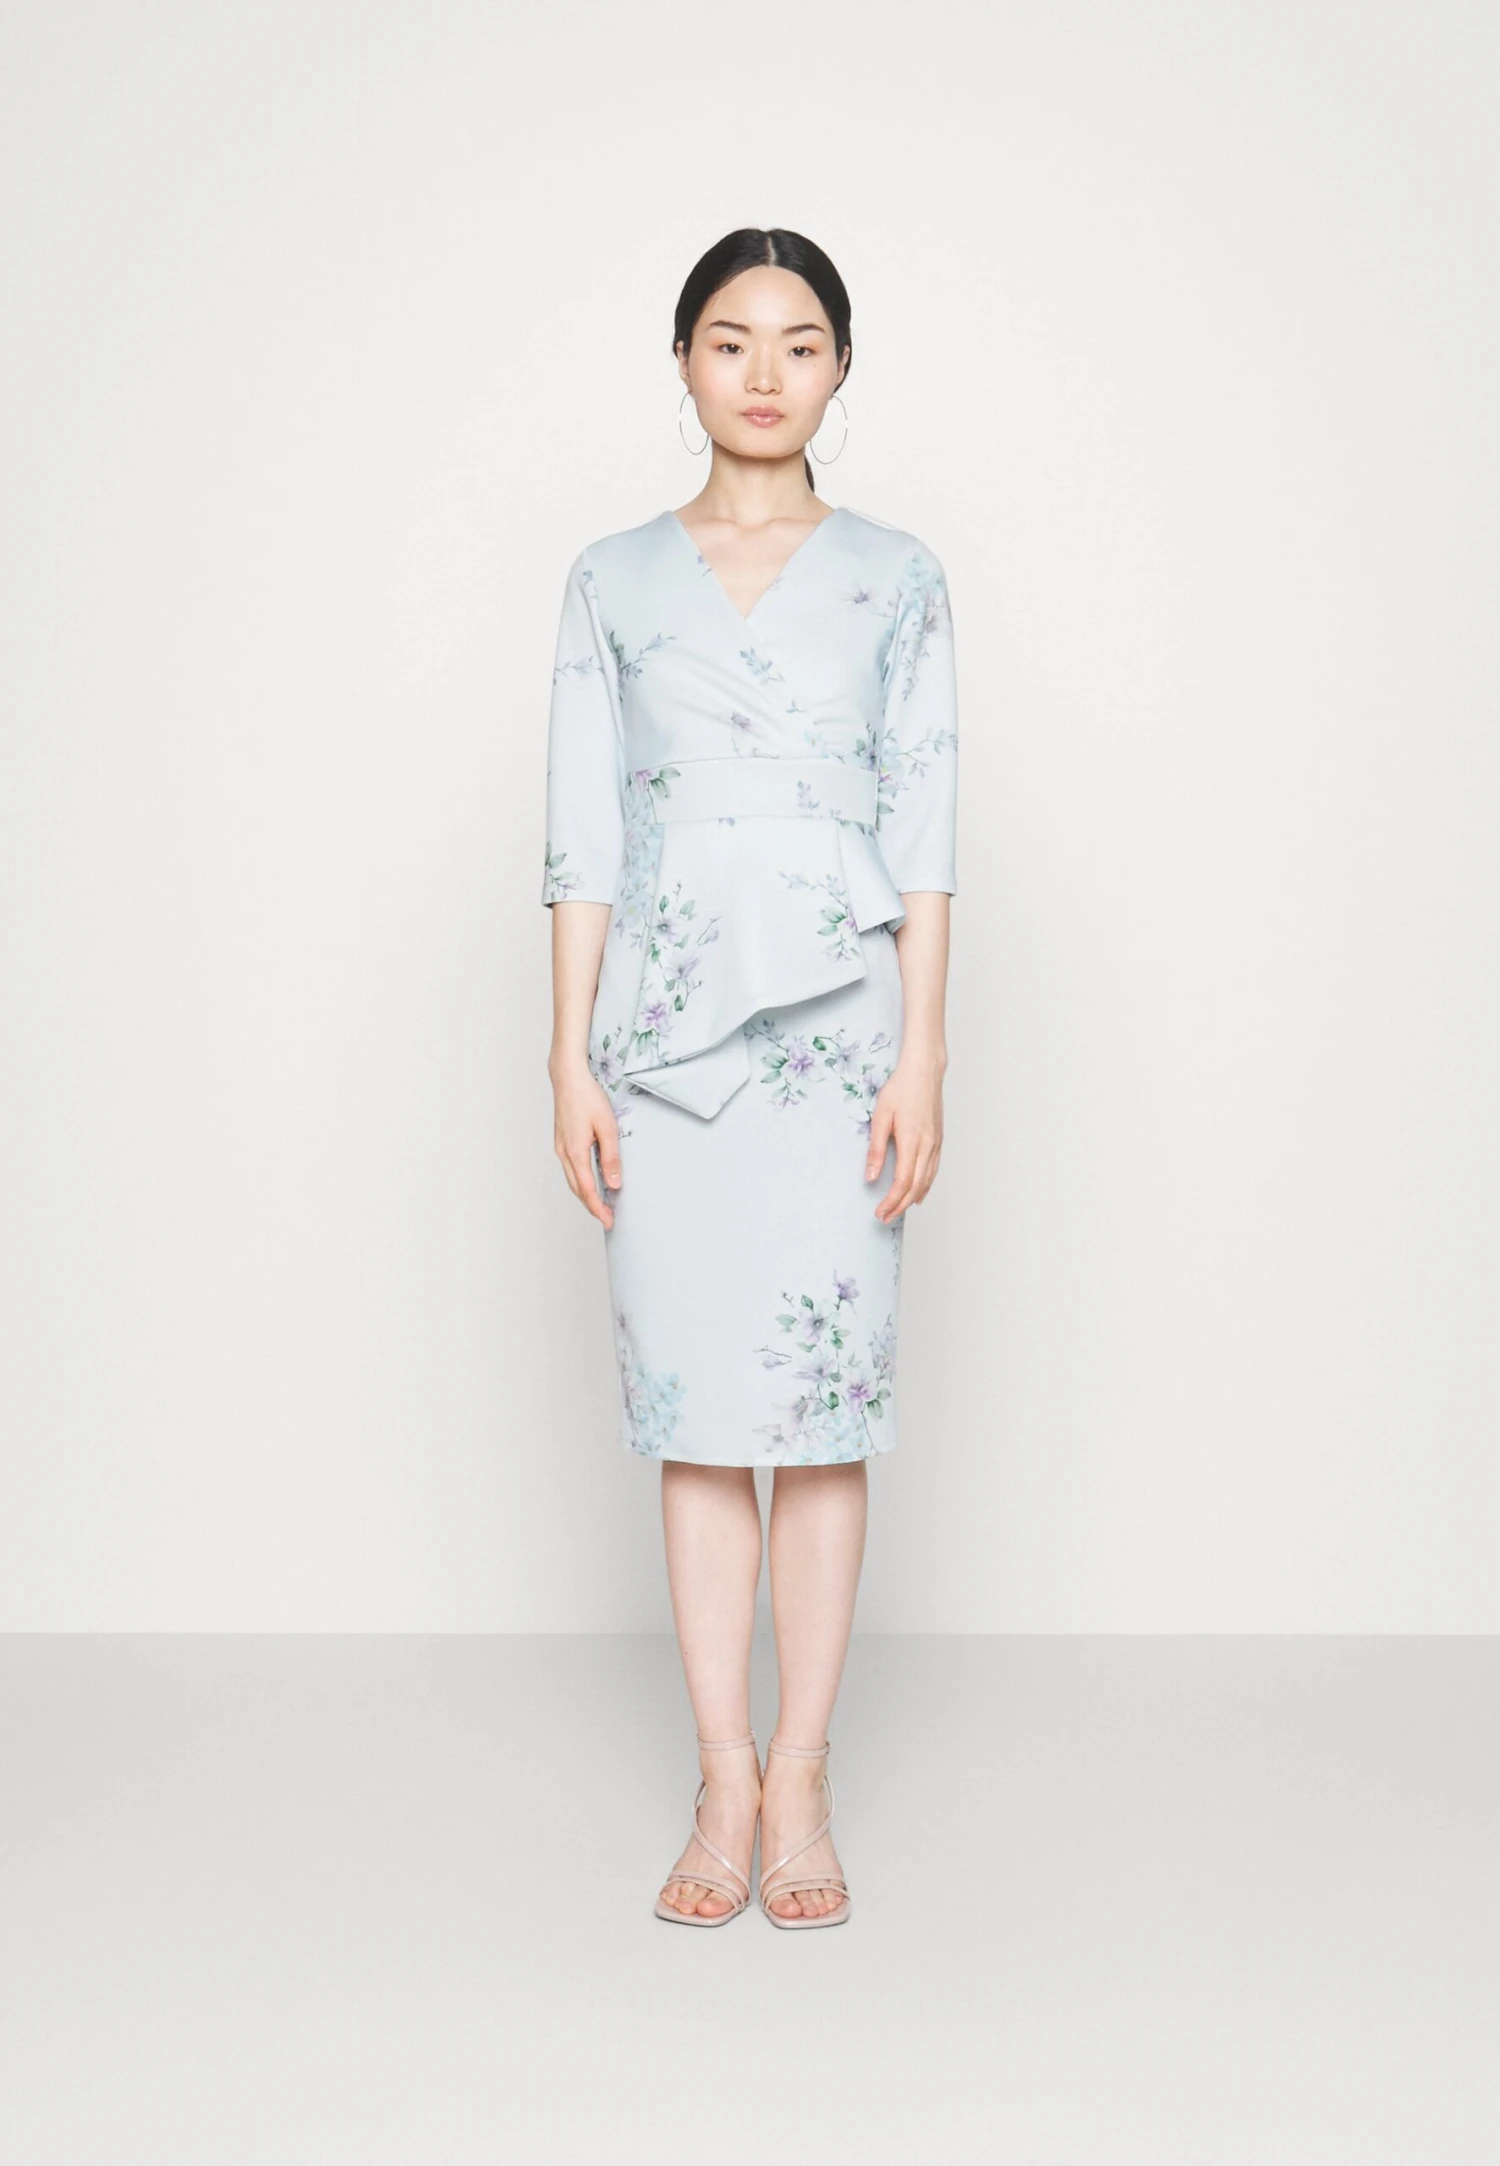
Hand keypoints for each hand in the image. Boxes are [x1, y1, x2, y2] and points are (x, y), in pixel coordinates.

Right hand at [551, 1059, 622, 1228]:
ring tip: (601, 1205)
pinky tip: (590, 1182)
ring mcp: (560, 1148)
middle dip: (592, 1206)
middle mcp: (564, 1153)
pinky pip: (570, 1169)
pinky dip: (580, 1182)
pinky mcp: (561, 1142)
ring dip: (585, 1195)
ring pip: (572, 1181)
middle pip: (577, 1189)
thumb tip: (613, 1183)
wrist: (567, 1078)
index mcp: (575, 1152)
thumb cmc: (587, 1097)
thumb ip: (611, 1157)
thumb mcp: (607, 1126)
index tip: (609, 1221)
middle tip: (608, 1219)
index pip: (587, 1189)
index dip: (598, 1208)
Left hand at [865, 1052, 945, 1221]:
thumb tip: (869, 1176)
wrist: (924, 1071)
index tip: (880, 1212)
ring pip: (927, 1181)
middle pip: (916, 1187)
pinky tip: (918, 1194)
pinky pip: (933, 1170)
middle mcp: (927, 1146)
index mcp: (912, 1141)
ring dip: (912, 1199)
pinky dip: (925, 1186)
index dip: (891, 1201)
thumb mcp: (880, 1116)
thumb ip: (875, 1148)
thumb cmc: (900, 1089)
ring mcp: (935, 1143)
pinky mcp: (938, 1140)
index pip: (902, 1181)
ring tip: (897, 1210)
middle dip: (900, 1206)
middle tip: (885, 1218)